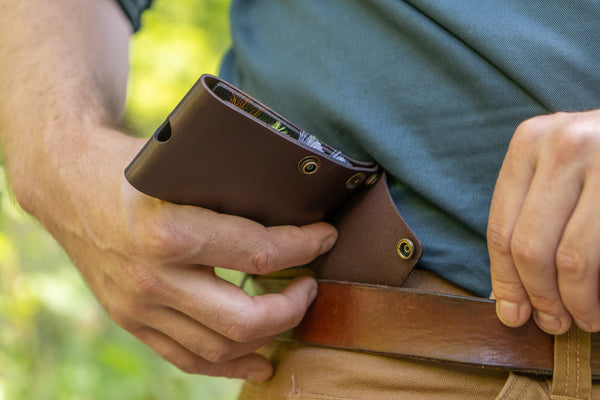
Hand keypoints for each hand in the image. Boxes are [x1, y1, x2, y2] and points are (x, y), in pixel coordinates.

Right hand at [19, 128, 336, 380]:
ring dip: (267, 337)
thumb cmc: (127, 164)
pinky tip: (258, 360)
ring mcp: (138, 308)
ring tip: (290, 315)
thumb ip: (229, 188)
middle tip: (309, 285)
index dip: (304, 245)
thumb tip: (294, 199)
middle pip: (245, 320)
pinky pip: (186, 358)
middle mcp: (152, 279)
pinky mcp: (131, 320)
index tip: (325, 236)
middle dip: (293, 306)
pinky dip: (228, 364)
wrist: (66, 182)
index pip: (259, 252)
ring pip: (220, 348)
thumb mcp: (179, 164)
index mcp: (168, 232)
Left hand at [488, 109, 599, 334]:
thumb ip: (529, 220)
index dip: (506, 280)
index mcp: (530, 142)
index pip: (501, 228)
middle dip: (540, 297)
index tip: (513, 313)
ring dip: (575, 302)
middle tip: (553, 323)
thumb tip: (508, 299)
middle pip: (530, 247)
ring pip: (571, 258)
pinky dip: (598, 289)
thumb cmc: (598, 158)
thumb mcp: (557, 169)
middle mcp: (564, 145)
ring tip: (584, 318)